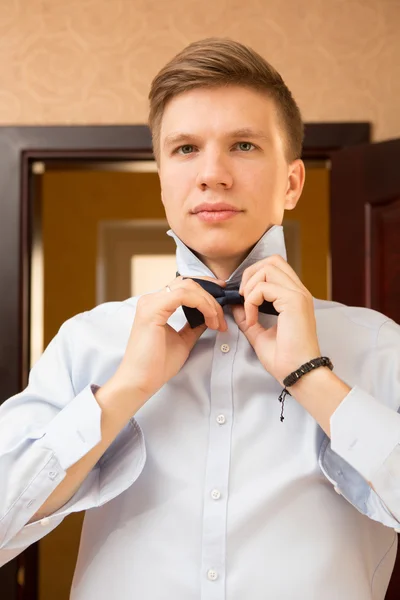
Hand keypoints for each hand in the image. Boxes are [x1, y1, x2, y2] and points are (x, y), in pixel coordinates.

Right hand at [111, 276, 227, 402]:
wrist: (140, 381)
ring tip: (217, 322)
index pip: (184, 286)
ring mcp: (150, 303)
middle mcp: (151, 300)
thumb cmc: (157, 364)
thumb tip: (210, 315)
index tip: (222, 298)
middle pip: (188, 283)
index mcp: (156, 305)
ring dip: (209, 302)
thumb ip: (194, 325)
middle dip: (211, 296)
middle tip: (221, 317)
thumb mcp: (183, 340)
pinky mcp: (153, 310)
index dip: (206, 288)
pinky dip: (202, 304)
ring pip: (188, 287)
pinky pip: (183, 296)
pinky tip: (210, 320)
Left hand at [231, 255, 320, 385]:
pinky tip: (253, 319)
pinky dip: (251, 301)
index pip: (275, 267)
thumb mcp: (259, 333)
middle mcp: (299, 291)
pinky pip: (264, 288)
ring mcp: (298, 294)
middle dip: (250, 274)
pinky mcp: (294, 301)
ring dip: (251, 287)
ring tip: (248, 308)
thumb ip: (248, 316)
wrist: (298, 373)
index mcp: (294, 296)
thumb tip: (235, 304)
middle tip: (243, 297)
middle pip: (272, 260)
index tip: (244, 298)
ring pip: (268, 268)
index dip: (254, 276)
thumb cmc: (284, 358)